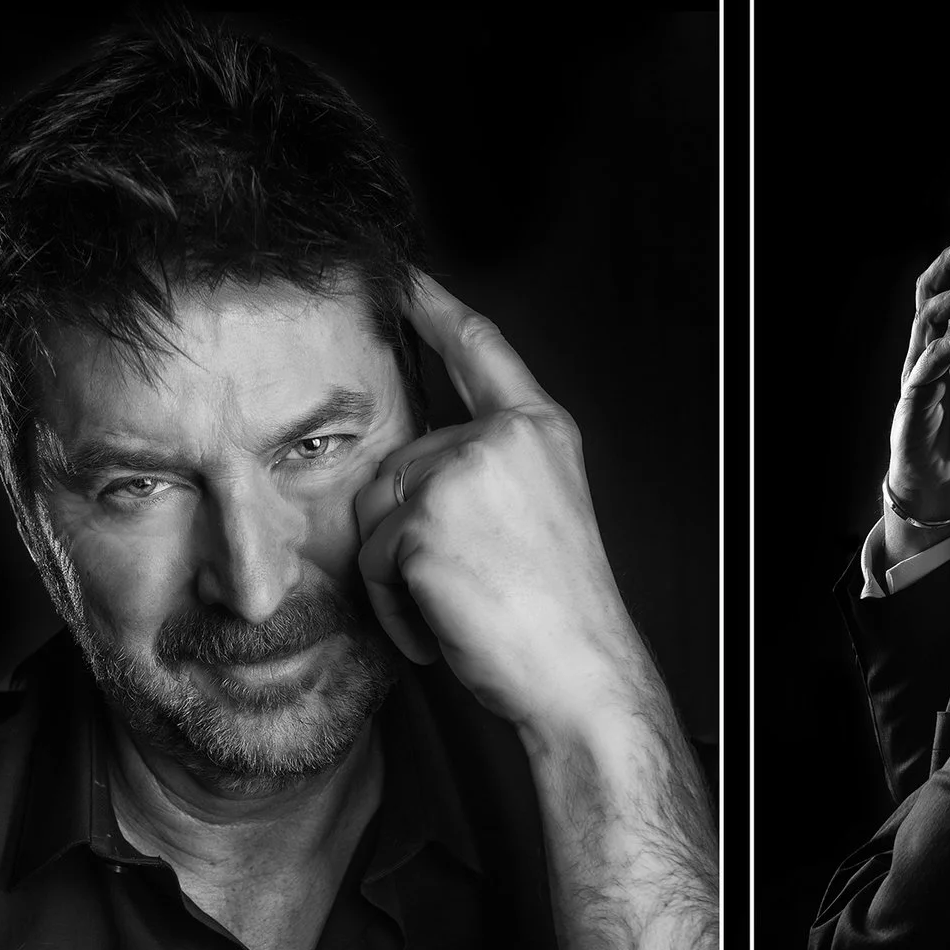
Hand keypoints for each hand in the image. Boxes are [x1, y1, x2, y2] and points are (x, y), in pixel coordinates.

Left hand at [353, 272, 665, 738]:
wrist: (579, 674)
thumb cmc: (555, 613)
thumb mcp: (533, 512)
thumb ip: (482, 470)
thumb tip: (402, 470)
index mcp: (537, 430)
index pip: (479, 349)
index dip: (436, 307)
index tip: (401, 275)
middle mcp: (502, 438)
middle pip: (399, 462)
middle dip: (407, 531)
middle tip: (462, 587)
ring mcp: (463, 473)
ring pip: (378, 510)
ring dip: (396, 571)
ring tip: (453, 607)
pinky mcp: (426, 519)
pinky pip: (371, 557)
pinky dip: (390, 604)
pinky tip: (438, 626)